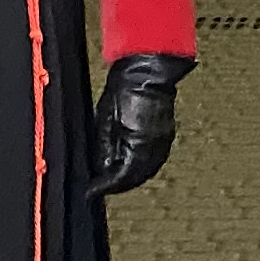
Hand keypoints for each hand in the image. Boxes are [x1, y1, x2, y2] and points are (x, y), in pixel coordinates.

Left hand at [88, 54, 190, 196]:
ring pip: (147, 170)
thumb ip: (104, 148)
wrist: (145, 70)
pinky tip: (130, 163)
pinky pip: (154, 158)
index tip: (93, 190)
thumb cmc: (125, 88)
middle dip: (119, 185)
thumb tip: (102, 168)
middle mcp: (155, 148)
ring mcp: (163, 141)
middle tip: (102, 187)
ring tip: (115, 179)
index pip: (122, 177)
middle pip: (136, 177)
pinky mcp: (166, 135)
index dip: (106, 186)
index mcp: (139, 145)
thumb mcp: (104, 122)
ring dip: (131, 177)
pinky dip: (141, 165)